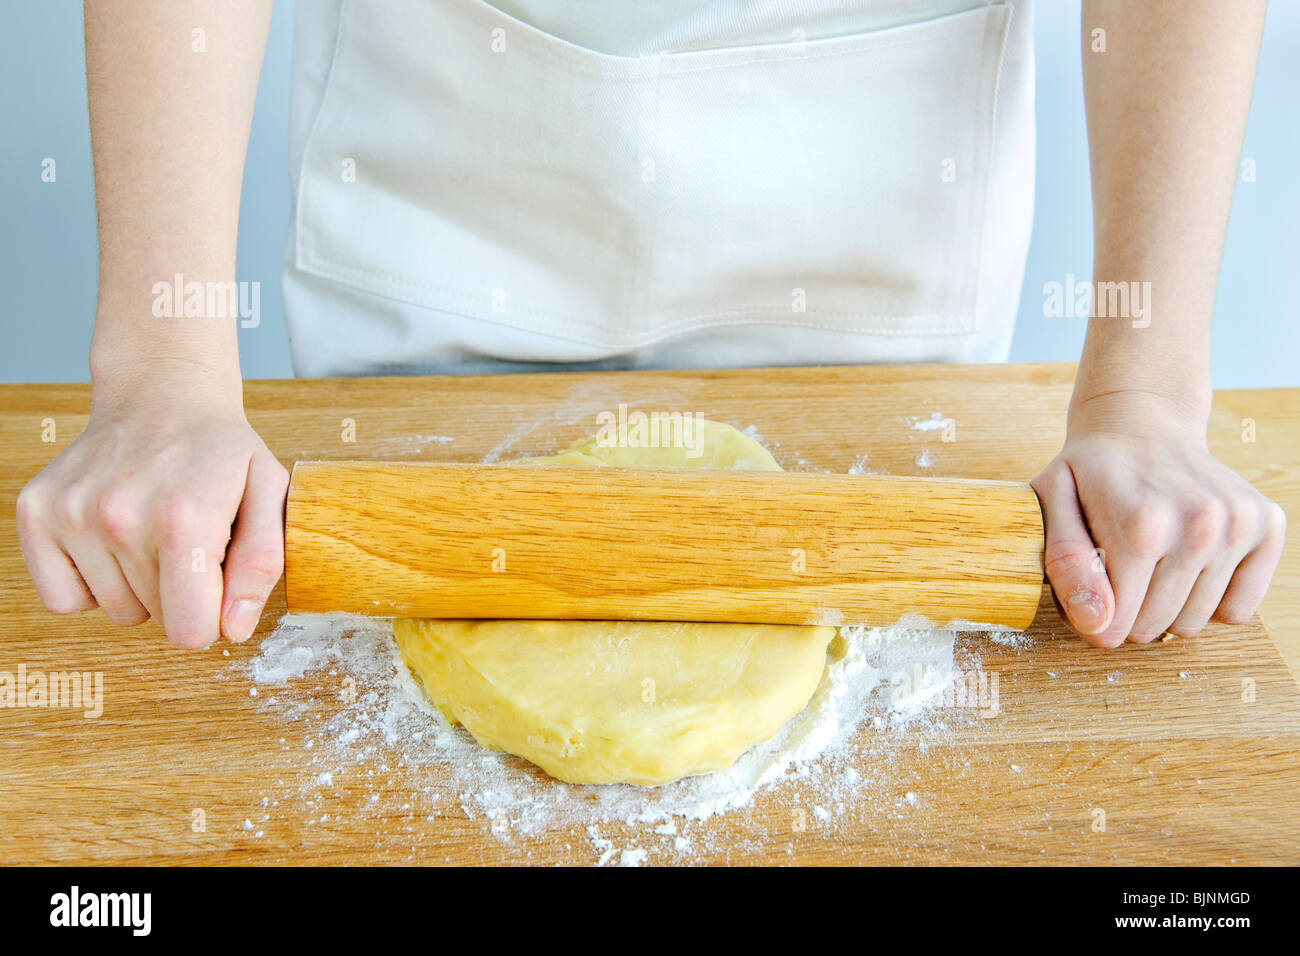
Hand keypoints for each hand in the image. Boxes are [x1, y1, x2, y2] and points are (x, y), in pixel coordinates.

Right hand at [16, 367, 288, 648]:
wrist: (161, 395)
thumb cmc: (220, 451)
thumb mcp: (268, 493)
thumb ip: (261, 563)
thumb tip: (233, 627)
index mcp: (185, 516)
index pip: (189, 630)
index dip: (211, 619)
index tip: (217, 582)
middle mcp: (120, 515)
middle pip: (156, 620)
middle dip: (181, 593)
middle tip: (188, 540)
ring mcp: (71, 513)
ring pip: (113, 612)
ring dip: (139, 586)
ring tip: (154, 532)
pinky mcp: (35, 513)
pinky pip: (62, 598)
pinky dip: (90, 584)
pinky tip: (115, 542)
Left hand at [1031, 391, 1284, 646]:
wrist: (1142, 424)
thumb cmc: (1089, 471)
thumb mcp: (1051, 504)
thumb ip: (1066, 564)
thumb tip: (1099, 625)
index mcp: (1141, 524)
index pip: (1116, 623)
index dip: (1094, 615)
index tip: (1088, 587)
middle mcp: (1200, 524)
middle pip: (1156, 626)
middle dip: (1128, 612)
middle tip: (1117, 569)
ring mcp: (1238, 524)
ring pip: (1195, 622)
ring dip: (1167, 606)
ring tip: (1150, 560)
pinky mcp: (1266, 526)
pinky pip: (1239, 609)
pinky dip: (1210, 599)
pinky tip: (1186, 562)